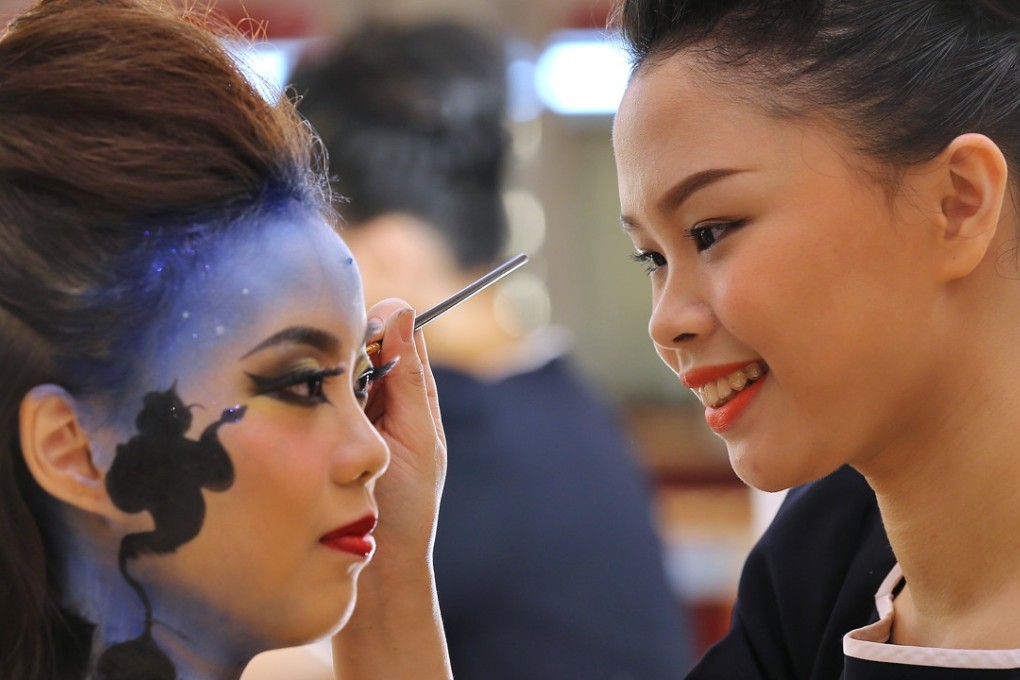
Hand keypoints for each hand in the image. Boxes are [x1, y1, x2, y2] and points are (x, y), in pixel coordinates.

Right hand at [331, 300, 451, 678]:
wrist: (376, 573)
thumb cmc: (405, 510)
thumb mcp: (416, 437)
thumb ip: (408, 378)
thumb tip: (397, 308)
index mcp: (408, 393)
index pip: (390, 331)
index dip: (370, 321)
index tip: (347, 326)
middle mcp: (373, 400)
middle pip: (353, 345)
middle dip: (337, 344)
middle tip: (319, 357)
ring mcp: (339, 419)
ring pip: (324, 371)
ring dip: (314, 371)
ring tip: (301, 382)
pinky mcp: (311, 438)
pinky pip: (301, 401)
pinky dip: (295, 396)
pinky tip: (284, 402)